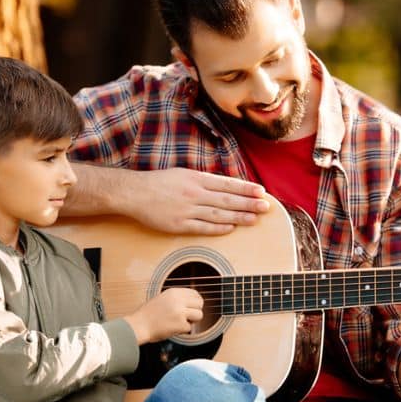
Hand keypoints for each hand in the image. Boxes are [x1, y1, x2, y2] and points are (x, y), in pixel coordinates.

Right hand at [126, 287, 204, 343]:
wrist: (138, 326)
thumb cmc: (148, 315)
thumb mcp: (162, 299)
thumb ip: (177, 298)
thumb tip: (194, 301)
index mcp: (173, 292)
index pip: (195, 293)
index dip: (196, 302)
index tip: (193, 308)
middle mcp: (178, 300)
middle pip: (200, 304)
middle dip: (196, 311)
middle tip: (188, 317)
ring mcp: (180, 312)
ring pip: (199, 315)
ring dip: (192, 321)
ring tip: (180, 323)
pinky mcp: (180, 324)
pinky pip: (189, 328)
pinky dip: (182, 331)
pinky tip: (172, 329)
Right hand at [130, 168, 269, 234]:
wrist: (134, 193)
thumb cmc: (159, 182)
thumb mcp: (184, 174)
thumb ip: (204, 181)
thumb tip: (226, 186)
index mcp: (196, 178)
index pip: (227, 184)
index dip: (246, 188)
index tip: (261, 192)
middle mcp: (194, 193)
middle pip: (227, 199)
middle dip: (249, 203)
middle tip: (266, 207)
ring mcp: (187, 210)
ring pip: (219, 214)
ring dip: (239, 217)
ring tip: (254, 219)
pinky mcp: (179, 225)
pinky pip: (203, 227)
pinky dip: (218, 228)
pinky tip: (231, 228)